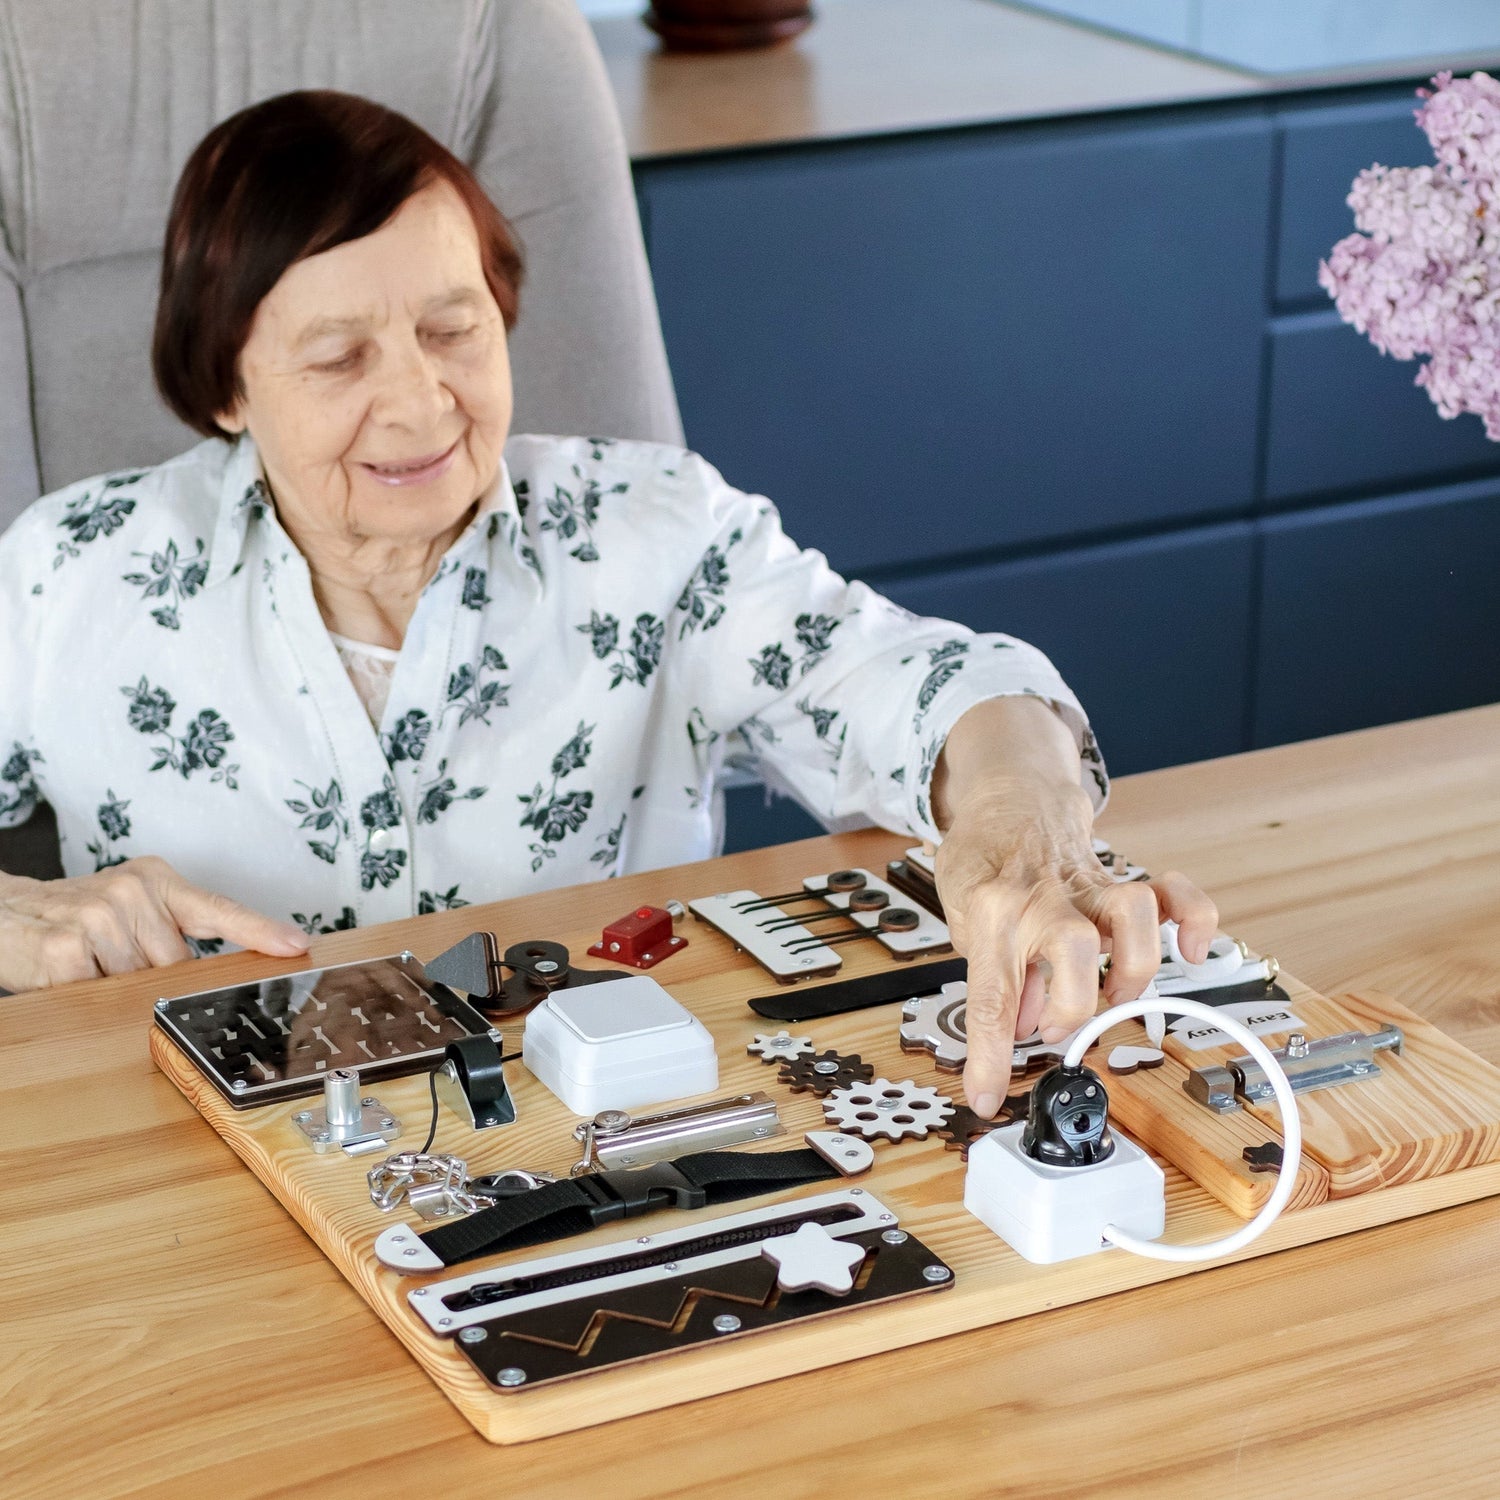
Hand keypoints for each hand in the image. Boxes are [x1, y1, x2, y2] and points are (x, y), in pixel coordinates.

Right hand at [0, 856, 308, 991]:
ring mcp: (98, 918)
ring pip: (138, 984)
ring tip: (89, 963)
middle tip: (117, 960)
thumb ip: (168, 931)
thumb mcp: (128, 908)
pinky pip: (98, 994)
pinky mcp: (65, 950)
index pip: (218, 908)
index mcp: (156, 881)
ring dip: (116, 988)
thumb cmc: (74, 916)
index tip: (296, 944)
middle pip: (177, 965)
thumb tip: (210, 977)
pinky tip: (67, 972)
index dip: (258, 930)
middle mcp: (132, 892)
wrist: (2, 913)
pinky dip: (85, 993)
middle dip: (154, 978)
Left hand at [930, 697, 1216, 1117]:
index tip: (988, 1097)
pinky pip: (1172, 893)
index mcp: (992, 908)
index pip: (990, 994)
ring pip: (1131, 914)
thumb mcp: (961, 918)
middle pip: (1073, 950)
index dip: (989, 1055)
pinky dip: (1192, 919)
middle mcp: (1045, 898)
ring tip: (1114, 995)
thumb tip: (1021, 1028)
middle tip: (1052, 1027)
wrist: (1010, 795)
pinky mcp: (1121, 881)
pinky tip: (1189, 949)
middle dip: (1070, 1007)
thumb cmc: (983, 860)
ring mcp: (1089, 887)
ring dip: (1131, 967)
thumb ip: (992, 973)